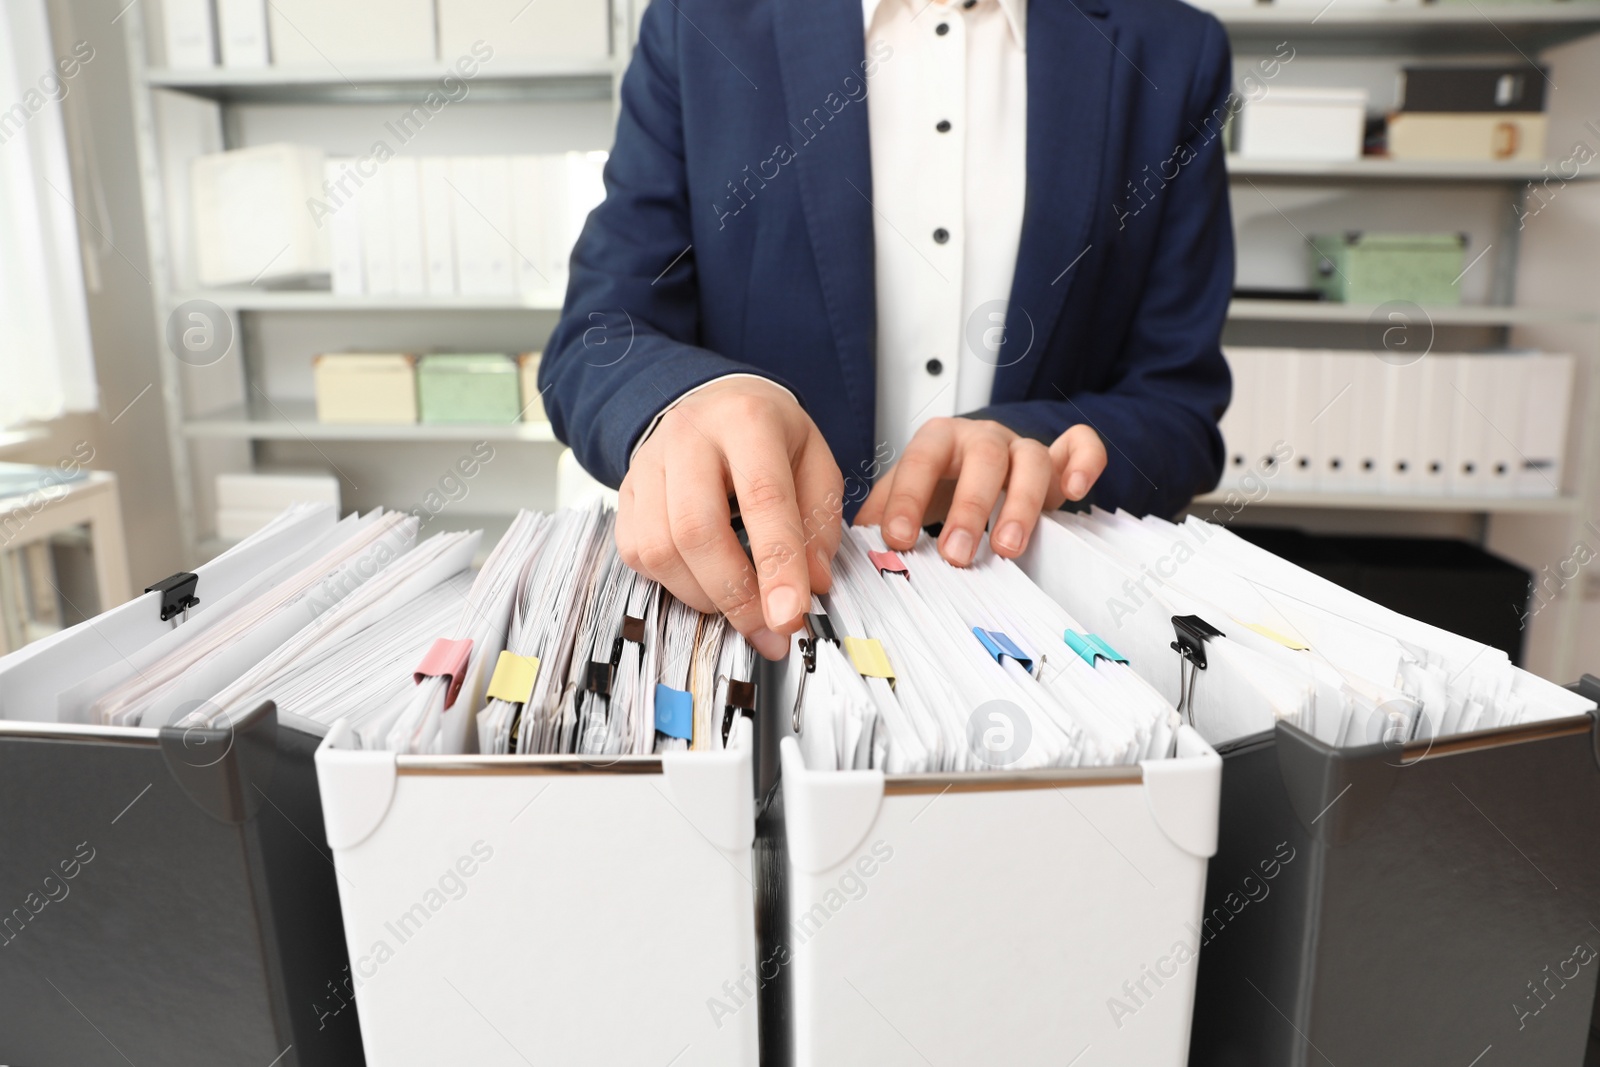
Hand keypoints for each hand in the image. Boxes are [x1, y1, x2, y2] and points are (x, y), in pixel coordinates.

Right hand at [616, 377, 843, 659]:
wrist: (711, 402)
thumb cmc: (769, 436)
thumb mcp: (814, 460)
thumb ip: (819, 520)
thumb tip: (812, 583)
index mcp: (747, 421)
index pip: (762, 498)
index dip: (777, 565)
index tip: (790, 616)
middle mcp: (689, 437)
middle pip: (698, 530)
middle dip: (735, 595)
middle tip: (768, 630)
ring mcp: (648, 464)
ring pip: (661, 549)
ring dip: (705, 596)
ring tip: (740, 606)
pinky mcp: (625, 493)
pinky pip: (637, 554)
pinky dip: (673, 584)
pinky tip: (705, 582)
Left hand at [855, 419, 1106, 564]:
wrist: (978, 466)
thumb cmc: (941, 485)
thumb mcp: (905, 497)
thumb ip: (881, 516)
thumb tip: (846, 551)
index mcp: (937, 442)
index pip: (920, 462)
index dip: (908, 499)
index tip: (898, 540)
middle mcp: (981, 439)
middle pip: (981, 459)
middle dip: (968, 509)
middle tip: (956, 555)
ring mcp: (1022, 446)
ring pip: (1031, 459)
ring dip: (1020, 504)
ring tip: (1006, 548)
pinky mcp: (1058, 459)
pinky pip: (1081, 446)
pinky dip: (1083, 461)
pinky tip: (1073, 492)